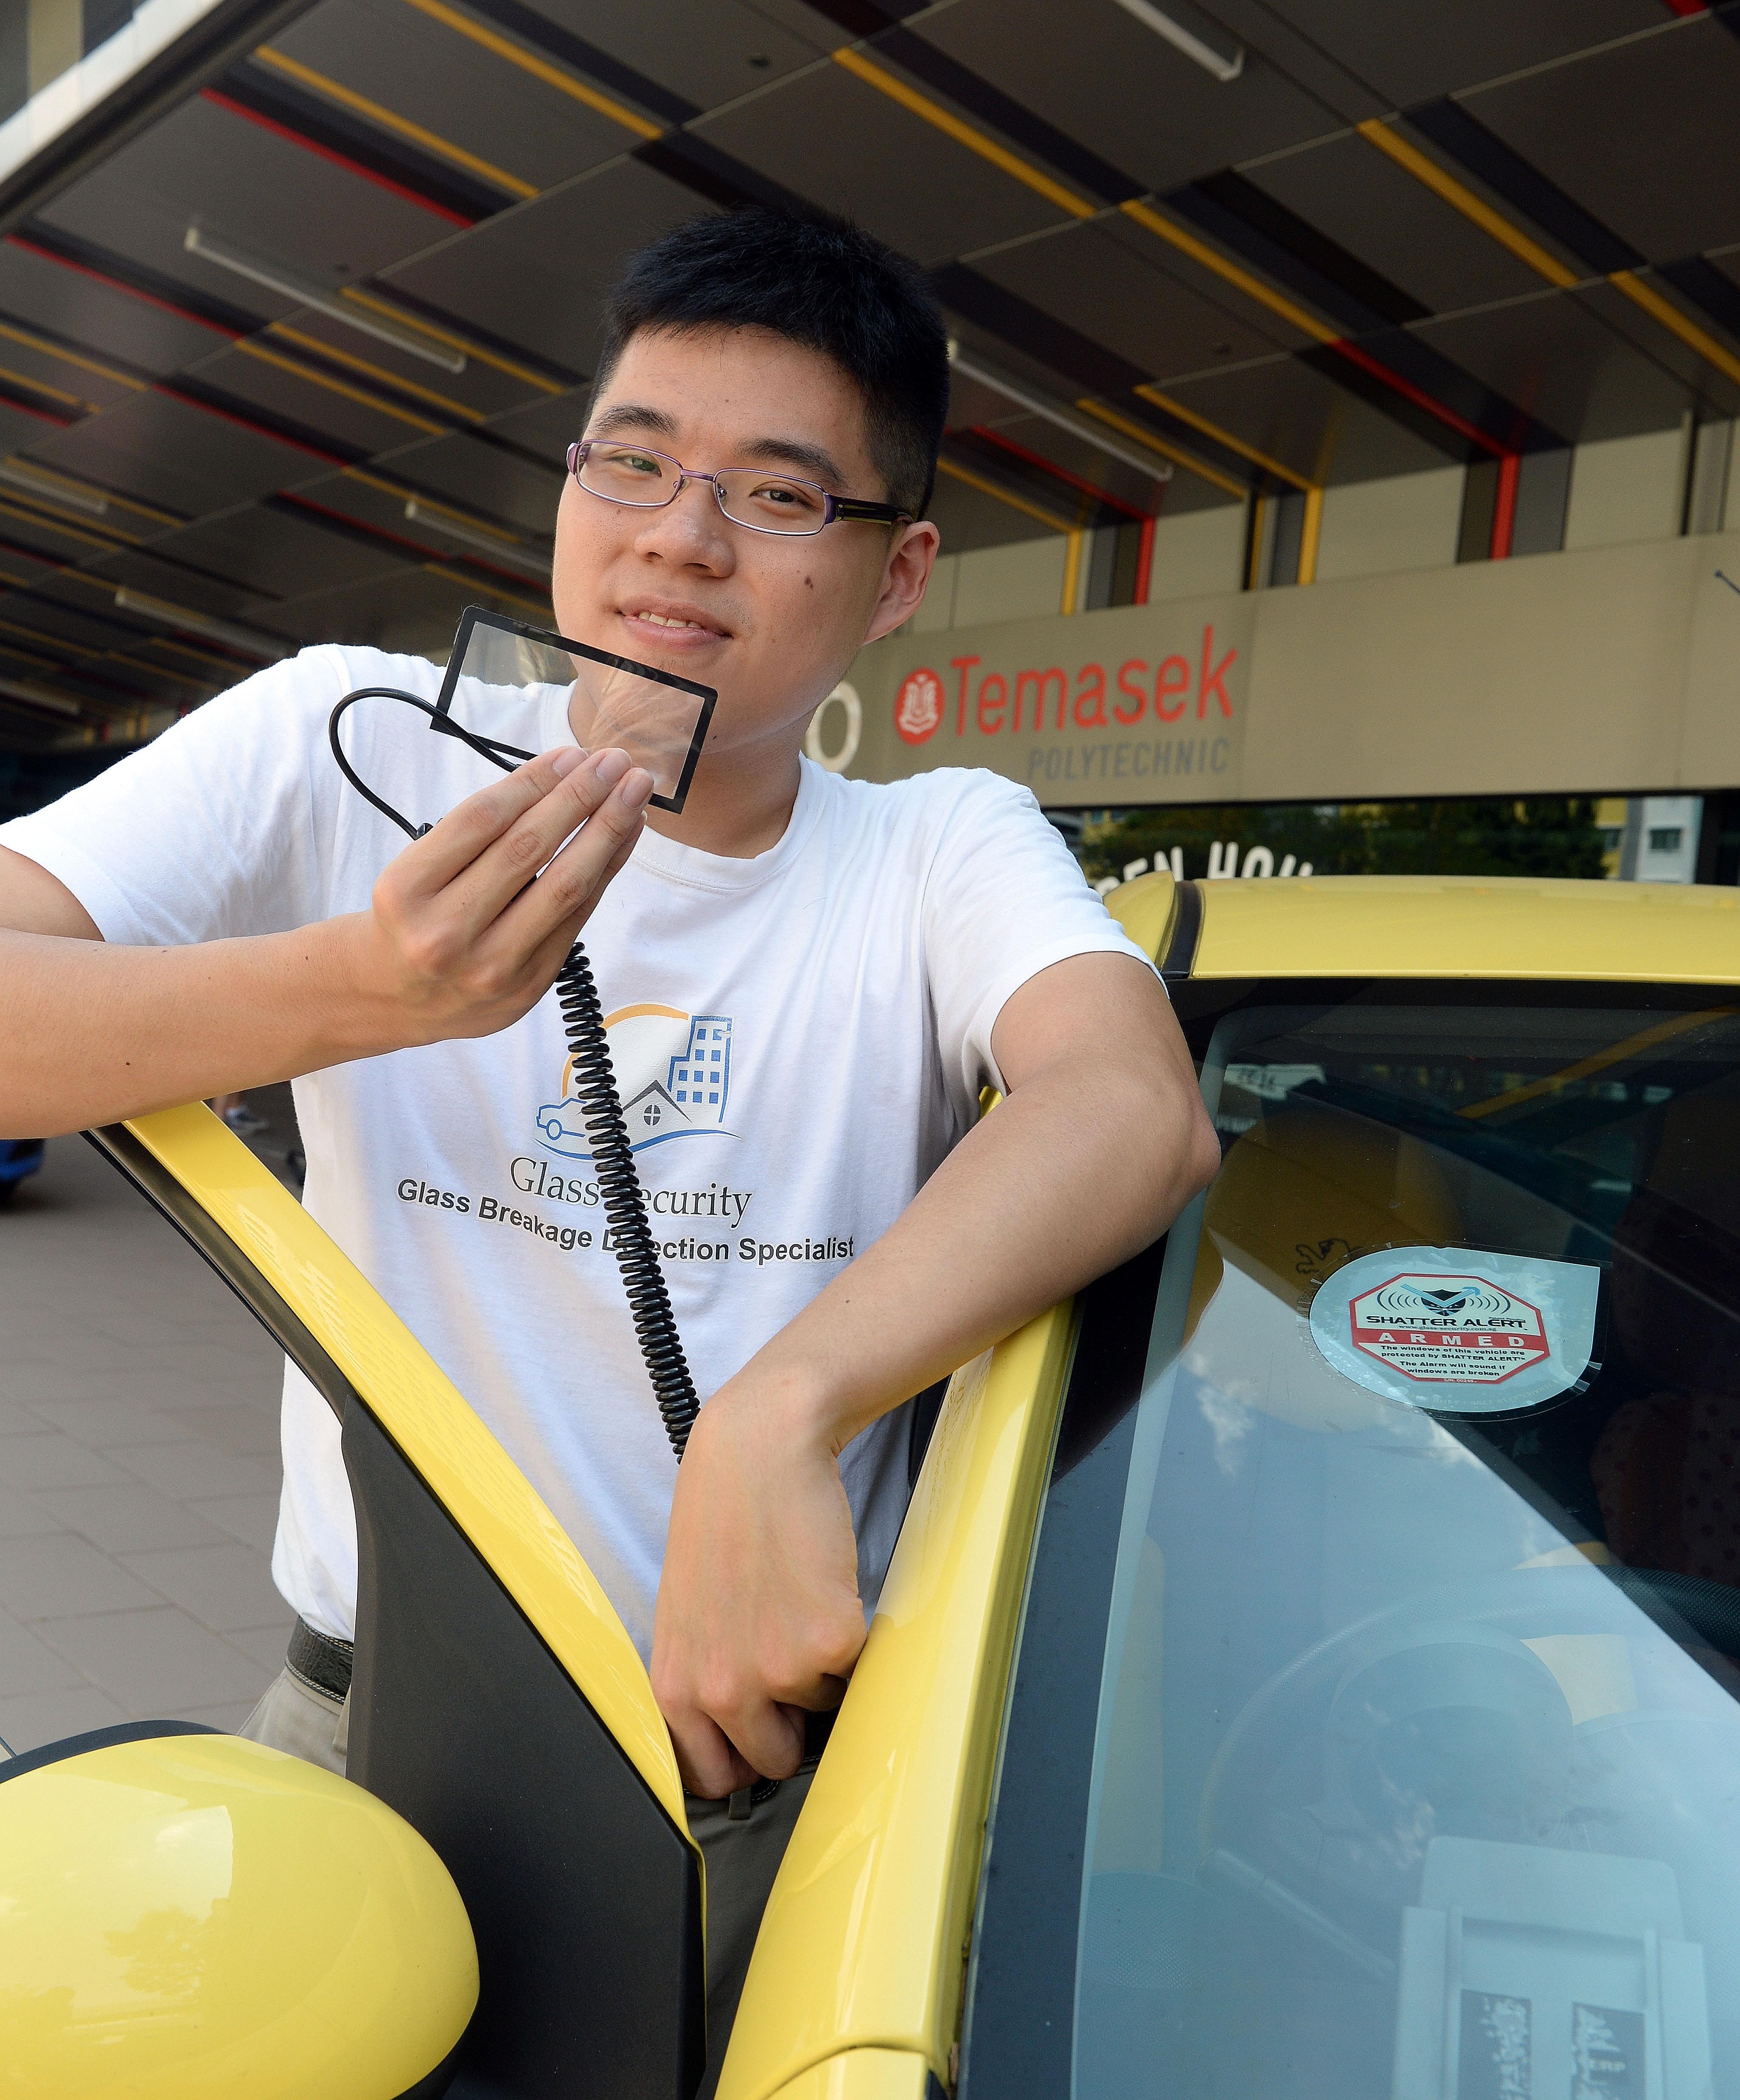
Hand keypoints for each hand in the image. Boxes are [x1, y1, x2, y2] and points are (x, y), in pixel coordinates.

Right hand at [345, 744, 651, 1048]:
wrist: (398, 997)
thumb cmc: (415, 916)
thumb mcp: (418, 868)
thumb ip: (478, 833)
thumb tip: (562, 776)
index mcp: (406, 890)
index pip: (483, 819)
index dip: (535, 780)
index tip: (572, 753)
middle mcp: (445, 931)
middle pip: (529, 848)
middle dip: (580, 796)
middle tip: (615, 761)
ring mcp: (490, 965)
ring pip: (565, 886)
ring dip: (608, 830)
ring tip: (635, 790)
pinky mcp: (527, 986)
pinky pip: (577, 917)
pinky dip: (606, 870)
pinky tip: (625, 835)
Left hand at [651, 1374, 865, 1796]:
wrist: (758, 1450)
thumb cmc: (719, 1520)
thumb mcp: (685, 1615)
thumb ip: (701, 1679)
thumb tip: (731, 1738)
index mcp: (676, 1687)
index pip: (711, 1779)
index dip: (740, 1756)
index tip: (757, 1730)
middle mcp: (722, 1690)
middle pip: (773, 1760)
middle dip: (788, 1719)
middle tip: (785, 1656)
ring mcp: (778, 1669)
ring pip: (820, 1711)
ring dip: (820, 1671)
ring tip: (798, 1603)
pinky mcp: (831, 1641)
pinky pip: (857, 1671)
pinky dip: (853, 1639)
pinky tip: (825, 1588)